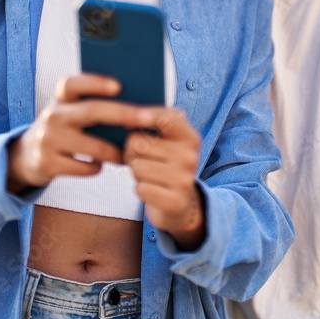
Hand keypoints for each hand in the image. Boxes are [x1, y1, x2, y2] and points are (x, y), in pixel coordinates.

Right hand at [7, 74, 154, 191]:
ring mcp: (48, 140)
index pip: (72, 83)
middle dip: (124, 114)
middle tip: (148, 118)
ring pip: (93, 146)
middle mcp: (52, 116)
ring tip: (128, 155)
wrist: (26, 156)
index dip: (95, 82)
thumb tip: (136, 105)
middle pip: (92, 111)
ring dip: (115, 152)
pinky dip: (97, 168)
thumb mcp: (68, 111)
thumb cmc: (62, 128)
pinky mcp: (48, 164)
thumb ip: (91, 104)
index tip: (118, 86)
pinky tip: (99, 165)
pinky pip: (85, 168)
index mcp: (60, 98)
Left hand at [124, 108, 205, 250]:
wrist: (179, 204)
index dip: (146, 115)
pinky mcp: (175, 202)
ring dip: (135, 172)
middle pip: (138, 143)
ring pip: (137, 167)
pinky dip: (140, 190)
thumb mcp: (167, 142)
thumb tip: (129, 114)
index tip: (131, 119)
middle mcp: (190, 157)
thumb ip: (156, 123)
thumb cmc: (164, 165)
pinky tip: (151, 191)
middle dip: (131, 152)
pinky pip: (140, 188)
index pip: (166, 118)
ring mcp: (184, 180)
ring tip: (147, 175)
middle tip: (141, 158)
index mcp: (190, 137)